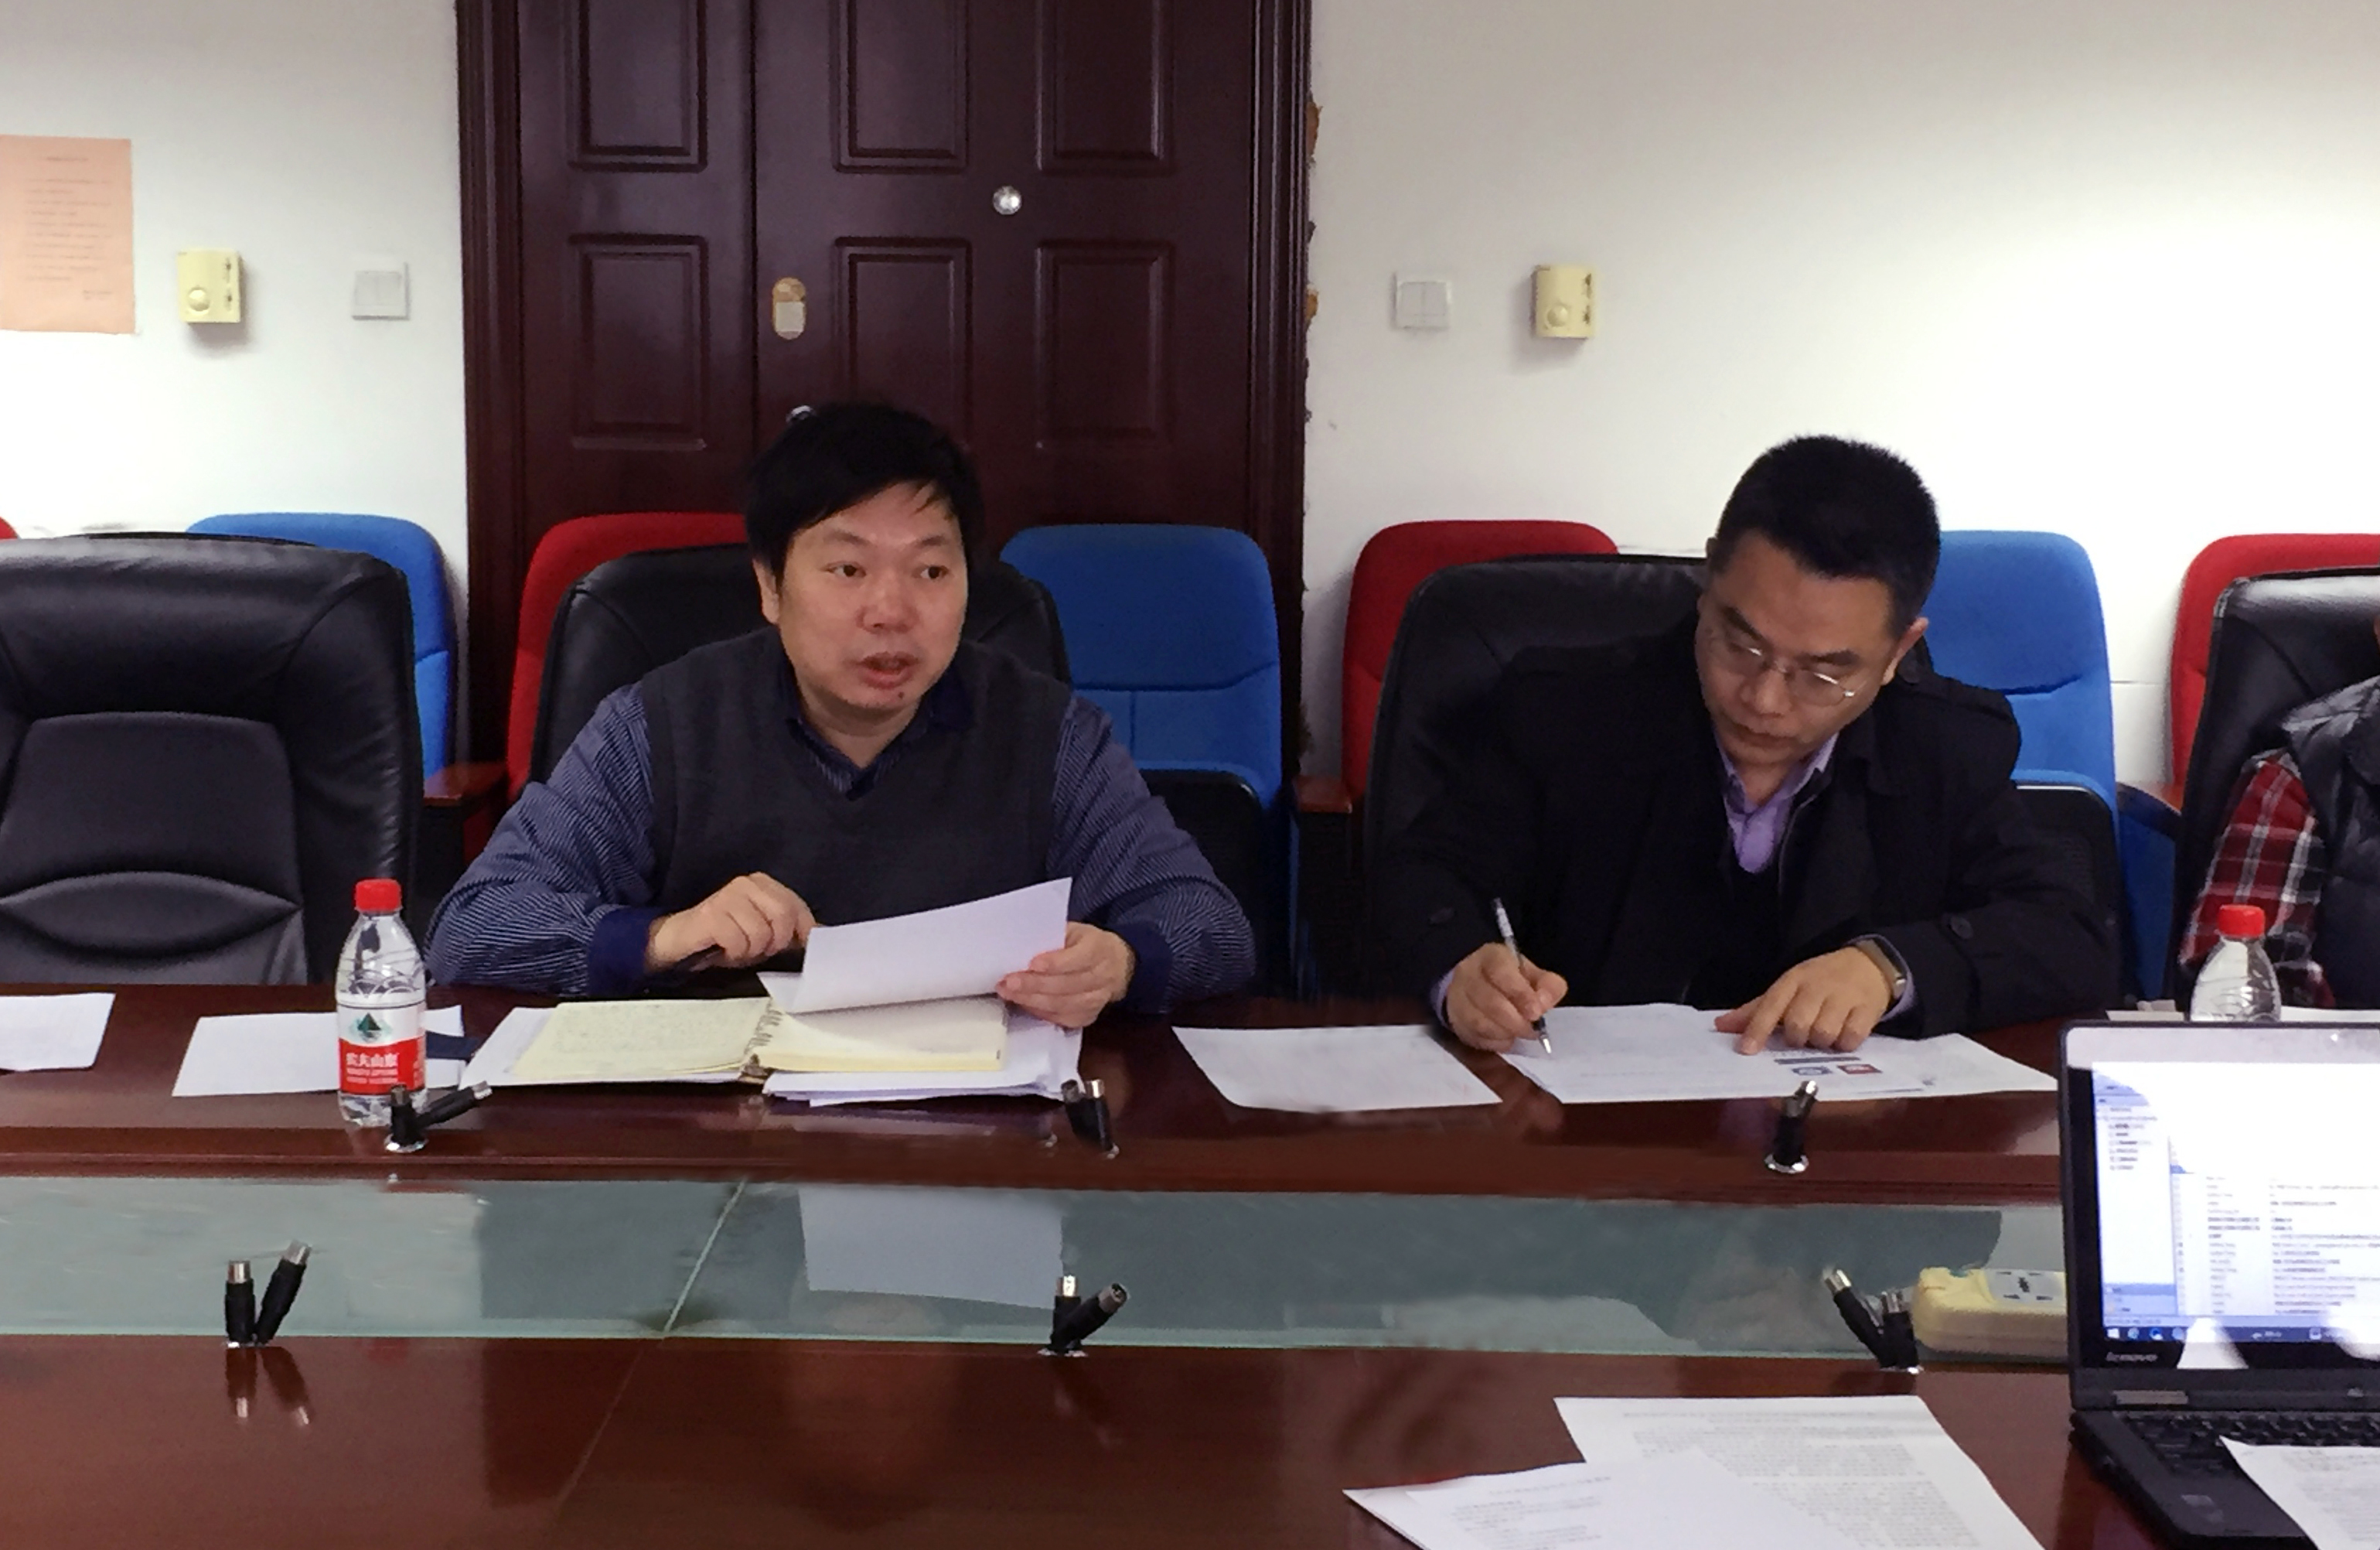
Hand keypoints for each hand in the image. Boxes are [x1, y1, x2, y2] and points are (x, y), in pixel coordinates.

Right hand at [644, 873, 814, 972]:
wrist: (682, 940)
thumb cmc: (726, 936)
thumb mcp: (764, 931)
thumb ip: (792, 928)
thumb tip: (824, 934)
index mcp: (763, 883)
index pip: (797, 907)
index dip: (801, 932)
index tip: (794, 946)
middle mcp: (746, 884)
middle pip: (783, 918)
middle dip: (775, 943)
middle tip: (758, 949)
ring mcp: (727, 897)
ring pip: (761, 934)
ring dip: (751, 951)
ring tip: (738, 948)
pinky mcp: (711, 915)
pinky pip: (738, 942)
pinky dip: (734, 953)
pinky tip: (724, 949)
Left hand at [997, 923, 1135, 1029]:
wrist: (1117, 965)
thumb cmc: (1087, 944)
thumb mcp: (1075, 931)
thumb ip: (1053, 937)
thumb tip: (1022, 946)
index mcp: (1099, 949)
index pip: (1078, 958)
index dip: (1055, 963)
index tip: (1032, 964)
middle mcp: (1102, 976)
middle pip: (1066, 985)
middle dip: (1034, 985)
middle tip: (1008, 982)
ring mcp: (1097, 1000)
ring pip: (1062, 1005)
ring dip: (1032, 1000)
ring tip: (1009, 993)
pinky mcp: (1088, 1016)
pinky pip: (1061, 1018)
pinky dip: (1040, 1012)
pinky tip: (1024, 1003)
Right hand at [1443, 942, 1567, 1051]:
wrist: (1479, 983)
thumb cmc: (1512, 979)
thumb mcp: (1535, 975)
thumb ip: (1548, 986)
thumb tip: (1543, 1006)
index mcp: (1491, 958)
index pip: (1501, 972)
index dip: (1520, 994)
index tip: (1535, 1013)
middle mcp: (1468, 975)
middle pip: (1489, 1001)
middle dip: (1515, 1021)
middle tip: (1532, 1030)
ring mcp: (1457, 999)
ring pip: (1478, 1022)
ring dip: (1504, 1033)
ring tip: (1520, 1034)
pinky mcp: (1455, 1021)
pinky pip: (1473, 1037)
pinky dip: (1494, 1043)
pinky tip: (1506, 1039)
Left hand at [1714, 945, 1892, 1054]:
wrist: (1868, 964)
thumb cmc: (1820, 981)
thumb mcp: (1788, 988)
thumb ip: (1756, 1010)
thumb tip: (1720, 1026)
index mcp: (1792, 980)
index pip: (1770, 1005)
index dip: (1757, 1029)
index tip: (1745, 1050)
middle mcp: (1816, 987)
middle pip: (1797, 1025)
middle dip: (1796, 1038)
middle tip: (1802, 1036)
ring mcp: (1844, 997)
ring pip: (1823, 1034)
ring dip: (1821, 1043)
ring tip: (1824, 1034)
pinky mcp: (1868, 1009)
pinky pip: (1851, 1039)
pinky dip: (1844, 1044)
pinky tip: (1843, 1035)